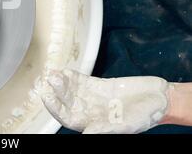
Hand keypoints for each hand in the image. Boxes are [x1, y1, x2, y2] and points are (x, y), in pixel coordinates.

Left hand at [41, 69, 170, 133]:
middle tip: (49, 81)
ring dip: (62, 82)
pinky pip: (81, 81)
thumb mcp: (125, 125)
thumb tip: (85, 134)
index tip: (46, 96)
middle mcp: (89, 111)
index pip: (66, 117)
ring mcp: (92, 97)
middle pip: (66, 102)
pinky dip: (72, 76)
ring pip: (71, 90)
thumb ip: (103, 129)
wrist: (159, 99)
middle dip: (56, 92)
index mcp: (92, 124)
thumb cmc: (144, 116)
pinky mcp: (99, 85)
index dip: (55, 108)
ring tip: (54, 73)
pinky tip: (64, 70)